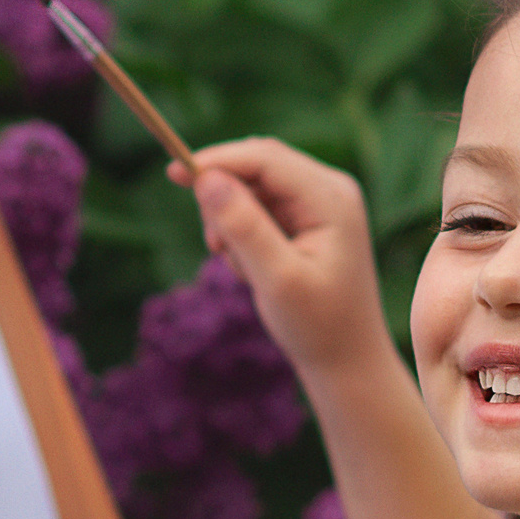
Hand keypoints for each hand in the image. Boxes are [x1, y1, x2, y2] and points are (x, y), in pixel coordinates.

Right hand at [182, 137, 390, 382]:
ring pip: (253, 188)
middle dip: (225, 199)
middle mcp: (328, 189)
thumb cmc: (317, 325)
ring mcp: (319, 202)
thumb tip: (207, 179)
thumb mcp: (277, 279)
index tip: (173, 173)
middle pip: (257, 166)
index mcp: (331, 198)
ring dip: (232, 222)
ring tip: (245, 269)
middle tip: (216, 248)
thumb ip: (244, 227)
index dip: (218, 161)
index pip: (265, 158)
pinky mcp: (306, 218)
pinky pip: (259, 207)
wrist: (346, 360)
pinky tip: (253, 269)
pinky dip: (243, 234)